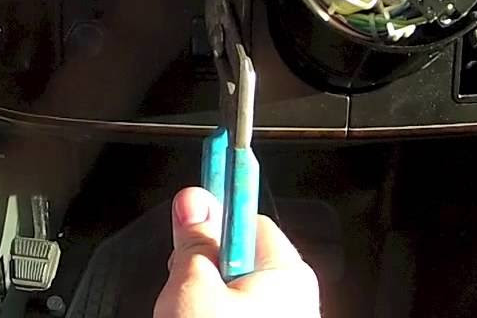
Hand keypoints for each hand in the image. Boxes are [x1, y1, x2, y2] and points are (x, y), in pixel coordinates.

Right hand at [154, 187, 320, 316]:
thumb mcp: (195, 291)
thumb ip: (194, 244)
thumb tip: (194, 202)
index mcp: (287, 273)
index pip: (246, 217)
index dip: (214, 208)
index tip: (201, 173)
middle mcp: (295, 299)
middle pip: (236, 258)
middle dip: (205, 268)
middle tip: (181, 285)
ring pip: (232, 293)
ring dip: (205, 299)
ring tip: (187, 316)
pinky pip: (235, 315)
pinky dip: (213, 316)